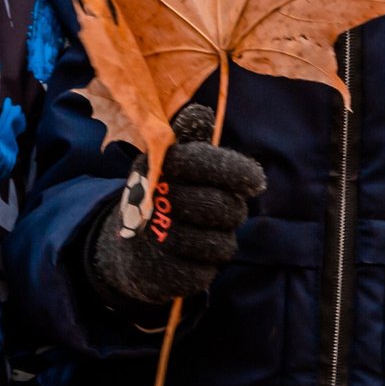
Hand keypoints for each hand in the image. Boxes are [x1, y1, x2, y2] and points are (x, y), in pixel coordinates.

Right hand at [84, 105, 266, 311]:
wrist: (128, 250)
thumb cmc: (162, 197)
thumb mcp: (171, 163)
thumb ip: (189, 138)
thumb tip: (201, 111)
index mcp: (158, 166)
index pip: (208, 162)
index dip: (240, 172)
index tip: (256, 182)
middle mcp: (155, 201)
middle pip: (226, 208)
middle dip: (233, 212)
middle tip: (223, 210)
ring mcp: (156, 241)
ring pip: (222, 244)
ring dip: (221, 241)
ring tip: (203, 233)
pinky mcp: (162, 274)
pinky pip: (208, 271)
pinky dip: (206, 266)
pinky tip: (190, 257)